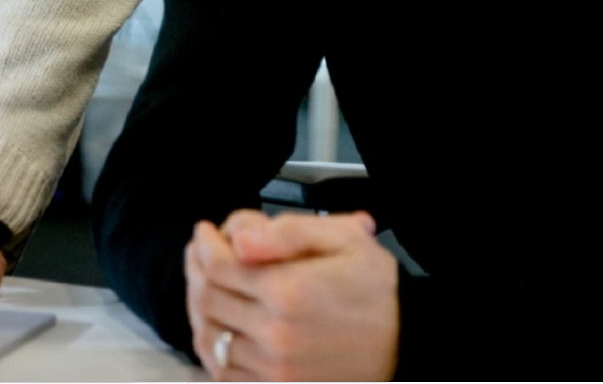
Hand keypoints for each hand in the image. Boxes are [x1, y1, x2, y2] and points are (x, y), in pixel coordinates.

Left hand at [185, 210, 396, 381]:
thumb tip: (239, 240)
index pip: (218, 266)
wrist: (406, 347)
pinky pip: (223, 372)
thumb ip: (287, 233)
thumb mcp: (343, 241)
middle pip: (207, 299)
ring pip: (209, 336)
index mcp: (288, 292)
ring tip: (206, 285)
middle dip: (196, 269)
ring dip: (198, 307)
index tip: (206, 232)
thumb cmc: (373, 291)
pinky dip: (213, 346)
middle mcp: (276, 335)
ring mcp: (275, 370)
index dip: (204, 244)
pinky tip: (220, 324)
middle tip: (201, 254)